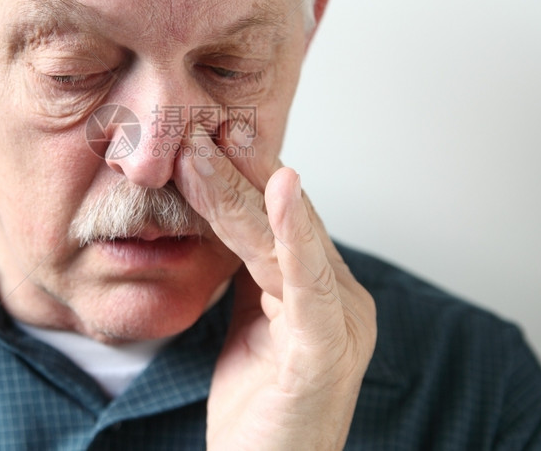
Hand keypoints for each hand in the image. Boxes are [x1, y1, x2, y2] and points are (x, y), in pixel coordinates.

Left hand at [173, 130, 375, 449]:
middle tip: (200, 123)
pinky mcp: (325, 349)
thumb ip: (252, 278)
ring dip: (244, 188)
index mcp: (322, 293)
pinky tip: (282, 186)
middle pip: (283, 220)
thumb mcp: (251, 329)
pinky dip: (294, 231)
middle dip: (239, 170)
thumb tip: (228, 223)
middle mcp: (340, 299)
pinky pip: (307, 281)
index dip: (247, 174)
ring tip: (207, 144)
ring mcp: (338, 323)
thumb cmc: (260, 416)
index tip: (210, 131)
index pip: (281, 221)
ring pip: (285, 240)